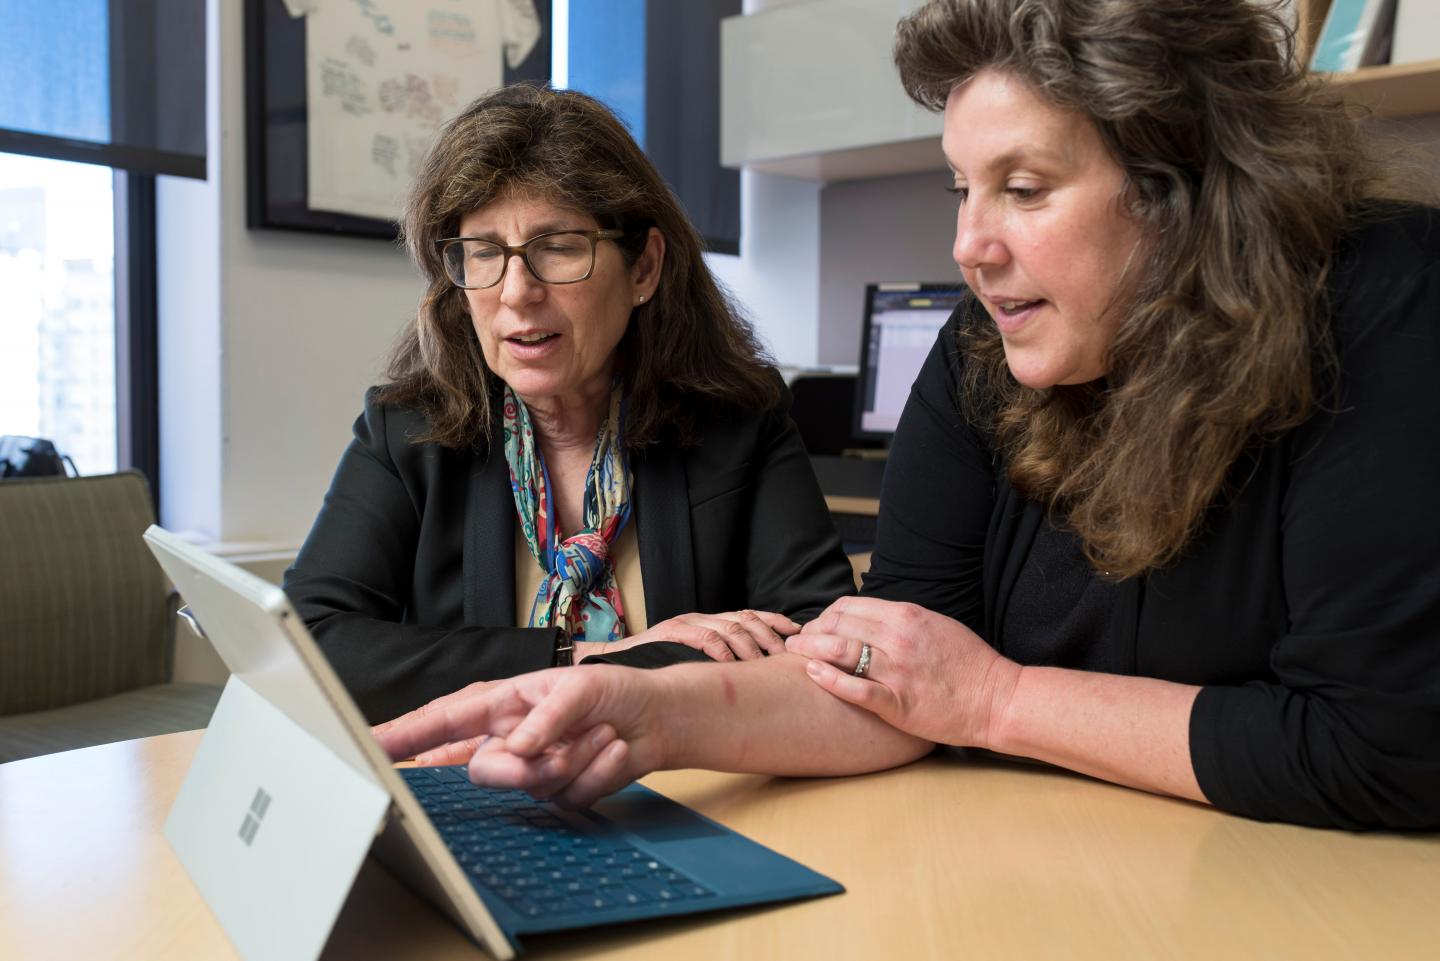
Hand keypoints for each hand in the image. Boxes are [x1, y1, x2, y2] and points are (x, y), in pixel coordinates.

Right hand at [372, 665, 670, 808]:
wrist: (656, 718)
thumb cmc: (613, 689)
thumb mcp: (580, 687)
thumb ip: (545, 716)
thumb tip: (517, 748)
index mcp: (501, 704)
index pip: (443, 721)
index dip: (405, 735)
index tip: (371, 746)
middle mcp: (508, 739)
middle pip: (483, 771)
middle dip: (522, 768)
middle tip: (560, 746)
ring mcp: (532, 769)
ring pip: (532, 786)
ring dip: (576, 758)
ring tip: (602, 731)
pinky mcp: (559, 792)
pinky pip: (569, 798)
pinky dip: (599, 772)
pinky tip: (613, 749)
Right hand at [576, 609, 798, 662]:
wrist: (617, 663)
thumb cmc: (660, 666)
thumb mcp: (696, 659)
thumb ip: (722, 658)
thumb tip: (759, 673)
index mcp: (711, 622)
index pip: (751, 615)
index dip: (776, 621)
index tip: (797, 632)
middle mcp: (702, 618)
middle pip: (746, 620)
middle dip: (770, 637)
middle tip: (785, 657)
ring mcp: (687, 623)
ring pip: (730, 628)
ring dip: (751, 646)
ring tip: (764, 664)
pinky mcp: (671, 632)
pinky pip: (704, 637)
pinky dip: (722, 650)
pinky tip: (734, 665)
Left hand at [785, 596, 1020, 748]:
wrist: (996, 698)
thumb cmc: (968, 664)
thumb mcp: (935, 625)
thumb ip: (900, 620)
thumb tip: (867, 617)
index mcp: (907, 616)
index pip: (850, 606)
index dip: (825, 614)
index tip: (817, 626)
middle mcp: (899, 638)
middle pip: (838, 625)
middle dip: (811, 630)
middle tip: (796, 641)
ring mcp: (898, 671)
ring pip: (841, 651)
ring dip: (809, 649)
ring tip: (793, 653)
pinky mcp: (899, 703)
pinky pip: (855, 689)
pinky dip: (828, 680)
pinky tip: (811, 674)